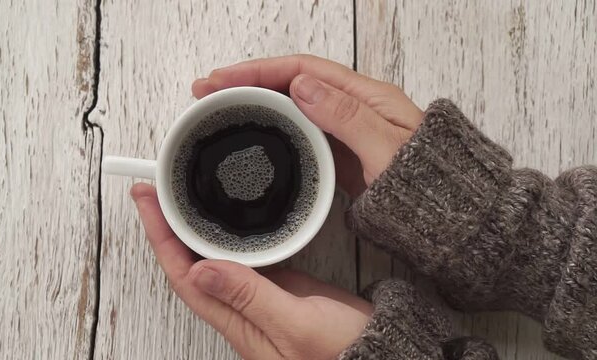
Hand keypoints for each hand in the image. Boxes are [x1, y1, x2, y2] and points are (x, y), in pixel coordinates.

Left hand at [131, 183, 372, 359]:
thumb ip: (250, 298)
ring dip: (191, 230)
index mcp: (237, 322)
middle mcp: (240, 311)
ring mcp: (258, 298)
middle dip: (166, 228)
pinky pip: (239, 259)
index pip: (184, 277)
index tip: (147, 202)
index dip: (160, 238)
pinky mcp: (278, 288)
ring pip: (211, 260)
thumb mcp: (296, 325)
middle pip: (189, 266)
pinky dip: (224, 236)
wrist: (379, 351)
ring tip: (178, 199)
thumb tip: (201, 271)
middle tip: (155, 190)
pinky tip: (224, 220)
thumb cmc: (342, 352)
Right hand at [192, 54, 423, 196]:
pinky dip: (272, 130)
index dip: (258, 70)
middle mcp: (352, 108)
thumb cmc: (428, 185)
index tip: (223, 78)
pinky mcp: (341, 154)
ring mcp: (345, 131)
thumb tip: (301, 85)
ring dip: (255, 105)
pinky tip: (254, 136)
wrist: (450, 217)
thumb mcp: (387, 149)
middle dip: (247, 83)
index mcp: (365, 97)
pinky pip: (300, 134)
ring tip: (220, 110)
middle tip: (207, 92)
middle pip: (290, 84)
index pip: (302, 70)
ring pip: (291, 108)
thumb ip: (347, 117)